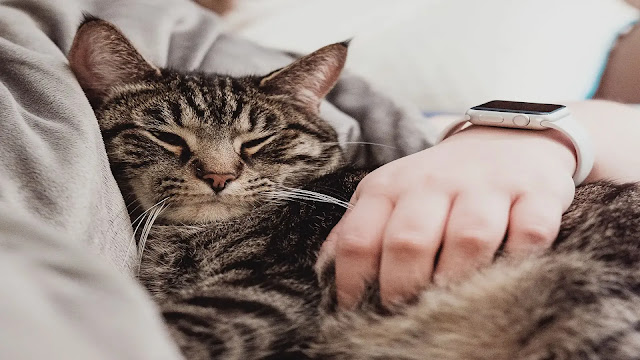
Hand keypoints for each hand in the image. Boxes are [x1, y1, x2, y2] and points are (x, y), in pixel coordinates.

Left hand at [318, 126, 576, 308]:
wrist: (506, 137)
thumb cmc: (439, 181)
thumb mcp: (389, 194)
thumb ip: (358, 229)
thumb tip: (325, 274)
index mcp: (390, 187)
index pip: (359, 239)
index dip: (352, 284)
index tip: (355, 314)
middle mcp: (435, 183)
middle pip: (409, 241)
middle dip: (402, 289)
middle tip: (404, 317)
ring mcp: (487, 187)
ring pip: (468, 238)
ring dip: (458, 280)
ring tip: (452, 306)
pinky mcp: (536, 193)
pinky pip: (530, 233)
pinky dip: (520, 260)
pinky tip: (507, 276)